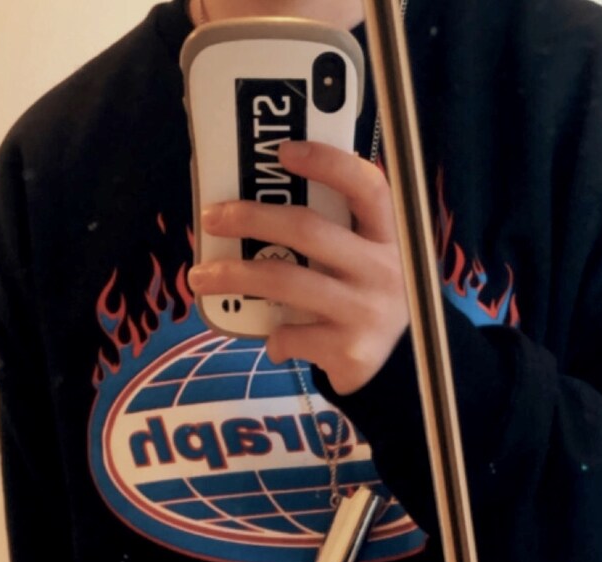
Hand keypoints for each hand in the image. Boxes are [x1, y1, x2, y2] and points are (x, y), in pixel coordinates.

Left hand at [188, 140, 408, 395]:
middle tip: (212, 218)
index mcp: (389, 238)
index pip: (366, 187)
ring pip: (286, 281)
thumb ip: (334, 233)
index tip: (283, 151)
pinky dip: (274, 338)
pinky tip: (273, 341)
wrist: (399, 370)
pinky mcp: (350, 350)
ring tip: (202, 277)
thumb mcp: (366, 262)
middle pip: (308, 230)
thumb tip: (256, 204)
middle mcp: (383, 271)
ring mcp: (367, 311)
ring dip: (234, 276)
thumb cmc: (367, 301)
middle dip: (251, 218)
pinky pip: (292, 335)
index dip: (327, 162)